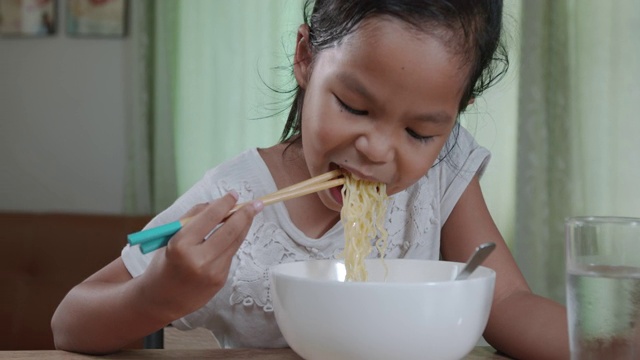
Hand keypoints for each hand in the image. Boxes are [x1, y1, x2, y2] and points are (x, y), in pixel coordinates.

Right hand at [139, 192, 262, 319]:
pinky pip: (230, 254)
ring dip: (245, 226)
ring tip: (251, 214)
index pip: (210, 217)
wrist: (161, 300)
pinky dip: (233, 242)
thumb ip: (193, 218)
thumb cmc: (164, 264)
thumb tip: (218, 203)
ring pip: (235, 242)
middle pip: (231, 230)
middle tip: (257, 203)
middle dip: (246, 214)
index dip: (225, 203)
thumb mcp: (170, 237)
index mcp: (181, 245)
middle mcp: (199, 260)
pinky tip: (234, 234)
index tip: (234, 194)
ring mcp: (212, 272)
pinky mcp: (220, 280)